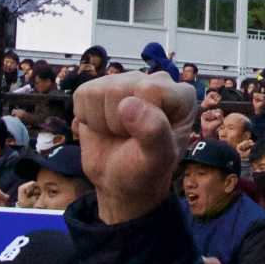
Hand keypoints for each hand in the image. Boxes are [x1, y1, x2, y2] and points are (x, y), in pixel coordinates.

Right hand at [71, 73, 195, 224]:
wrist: (119, 182)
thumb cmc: (144, 172)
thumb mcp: (157, 160)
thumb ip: (153, 132)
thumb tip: (127, 104)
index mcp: (182, 96)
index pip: (149, 89)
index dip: (139, 119)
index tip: (146, 139)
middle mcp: (156, 81)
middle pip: (117, 88)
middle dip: (117, 123)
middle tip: (129, 139)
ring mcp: (127, 81)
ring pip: (97, 91)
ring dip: (101, 122)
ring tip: (117, 133)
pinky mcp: (101, 87)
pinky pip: (82, 94)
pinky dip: (86, 118)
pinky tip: (102, 127)